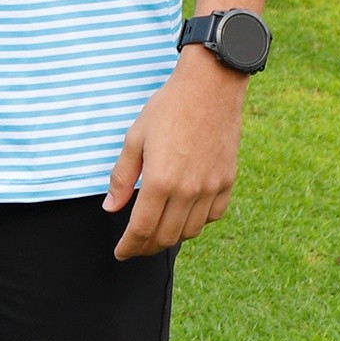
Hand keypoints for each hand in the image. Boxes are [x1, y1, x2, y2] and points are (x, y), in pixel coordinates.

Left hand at [104, 50, 247, 260]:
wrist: (210, 87)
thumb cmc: (168, 108)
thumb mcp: (134, 139)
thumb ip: (122, 177)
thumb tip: (111, 207)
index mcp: (161, 181)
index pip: (141, 229)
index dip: (129, 246)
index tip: (120, 253)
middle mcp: (188, 191)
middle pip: (166, 236)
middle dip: (146, 247)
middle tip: (135, 247)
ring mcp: (211, 187)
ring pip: (191, 231)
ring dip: (171, 238)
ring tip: (157, 233)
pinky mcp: (227, 181)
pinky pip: (213, 216)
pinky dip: (197, 223)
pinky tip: (184, 215)